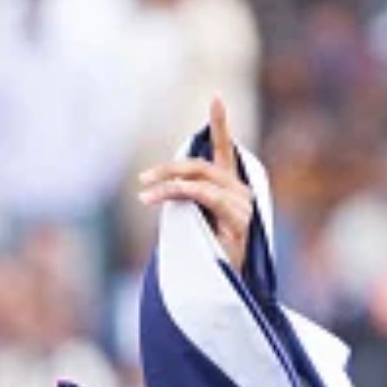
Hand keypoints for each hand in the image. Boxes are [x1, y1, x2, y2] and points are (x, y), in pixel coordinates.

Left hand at [138, 95, 255, 269]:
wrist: (221, 290)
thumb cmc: (205, 254)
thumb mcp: (191, 219)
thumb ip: (185, 195)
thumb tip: (162, 181)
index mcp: (230, 187)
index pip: (225, 150)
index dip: (221, 124)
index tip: (216, 96)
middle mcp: (241, 192)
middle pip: (202, 166)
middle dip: (169, 169)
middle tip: (142, 179)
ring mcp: (244, 207)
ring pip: (200, 181)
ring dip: (168, 185)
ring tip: (144, 196)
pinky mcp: (240, 222)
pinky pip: (206, 197)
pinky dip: (180, 193)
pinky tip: (160, 197)